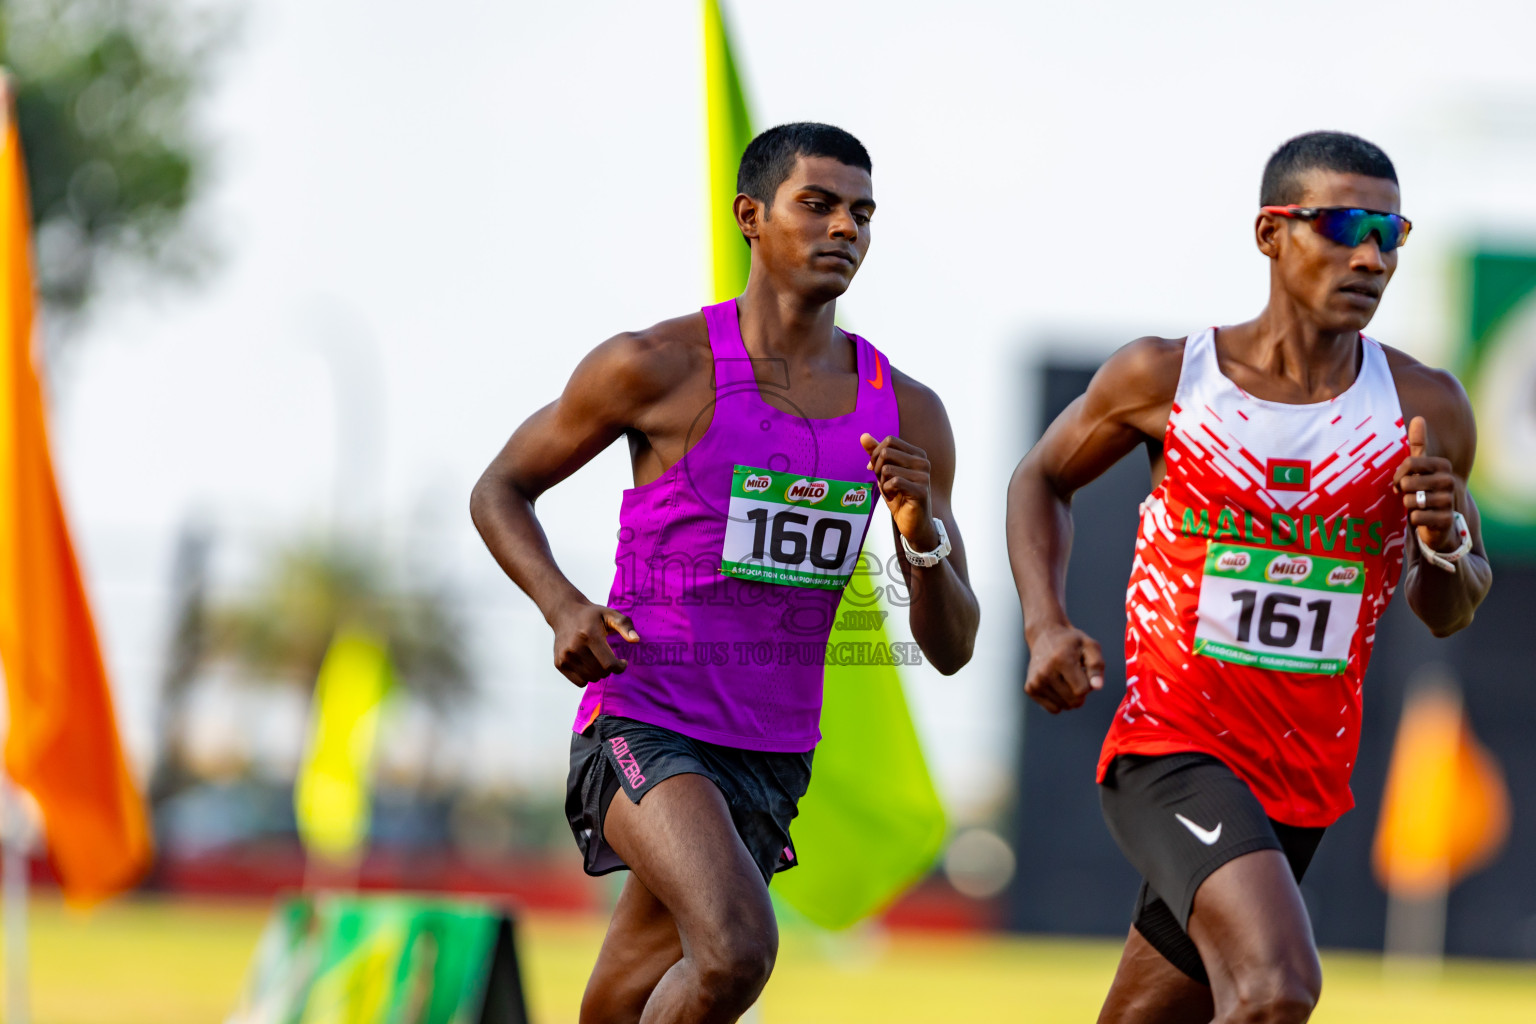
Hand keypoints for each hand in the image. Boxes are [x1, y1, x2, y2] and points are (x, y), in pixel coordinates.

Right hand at [550, 600, 638, 685]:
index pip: (609, 664)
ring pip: (591, 679)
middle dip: (609, 668)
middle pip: (601, 673)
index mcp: (589, 635)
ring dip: (598, 673)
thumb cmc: (592, 615)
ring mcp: (565, 656)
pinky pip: (580, 682)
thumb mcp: (611, 614)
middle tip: (608, 657)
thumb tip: (635, 640)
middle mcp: (575, 647)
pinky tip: (587, 664)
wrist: (564, 613)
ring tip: (597, 659)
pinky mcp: (559, 663)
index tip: (622, 662)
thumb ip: (625, 626)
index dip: (620, 666)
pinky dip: (586, 676)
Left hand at [860, 432, 938, 549]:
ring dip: (882, 482)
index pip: (889, 441)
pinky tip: (894, 498)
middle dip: (877, 468)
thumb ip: (876, 453)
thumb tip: (863, 436)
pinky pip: (893, 482)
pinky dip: (887, 491)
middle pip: (886, 452)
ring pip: (887, 468)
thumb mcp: (884, 473)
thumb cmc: (899, 496)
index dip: (876, 454)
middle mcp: (923, 462)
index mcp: (917, 454)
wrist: (913, 523)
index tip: (876, 469)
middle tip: (883, 482)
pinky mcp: (921, 491)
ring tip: (891, 491)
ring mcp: (924, 476)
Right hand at [1025, 623, 1104, 713]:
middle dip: (1080, 692)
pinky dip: (1059, 701)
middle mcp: (1044, 672)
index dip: (1089, 684)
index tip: (1084, 672)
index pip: (1082, 690)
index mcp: (1060, 660)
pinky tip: (1056, 685)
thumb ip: (1097, 666)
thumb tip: (1097, 687)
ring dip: (1069, 697)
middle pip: (1073, 701)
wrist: (1045, 635)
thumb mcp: (1090, 646)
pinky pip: (1053, 709)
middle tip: (1076, 676)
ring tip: (1065, 678)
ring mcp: (1035, 682)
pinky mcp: (1030, 689)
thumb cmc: (1072, 643)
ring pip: (1064, 707)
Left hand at [1394, 416, 1457, 551]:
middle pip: (1408, 482)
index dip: (1400, 474)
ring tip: (1419, 507)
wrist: (1439, 522)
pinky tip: (1424, 519)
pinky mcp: (1446, 520)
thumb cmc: (1424, 491)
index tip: (1402, 481)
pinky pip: (1417, 517)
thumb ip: (1419, 444)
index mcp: (1443, 466)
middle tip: (1411, 496)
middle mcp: (1449, 481)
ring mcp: (1449, 501)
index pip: (1410, 462)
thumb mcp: (1420, 468)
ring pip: (1411, 501)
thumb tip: (1418, 417)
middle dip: (1404, 492)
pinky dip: (1415, 519)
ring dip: (1409, 506)